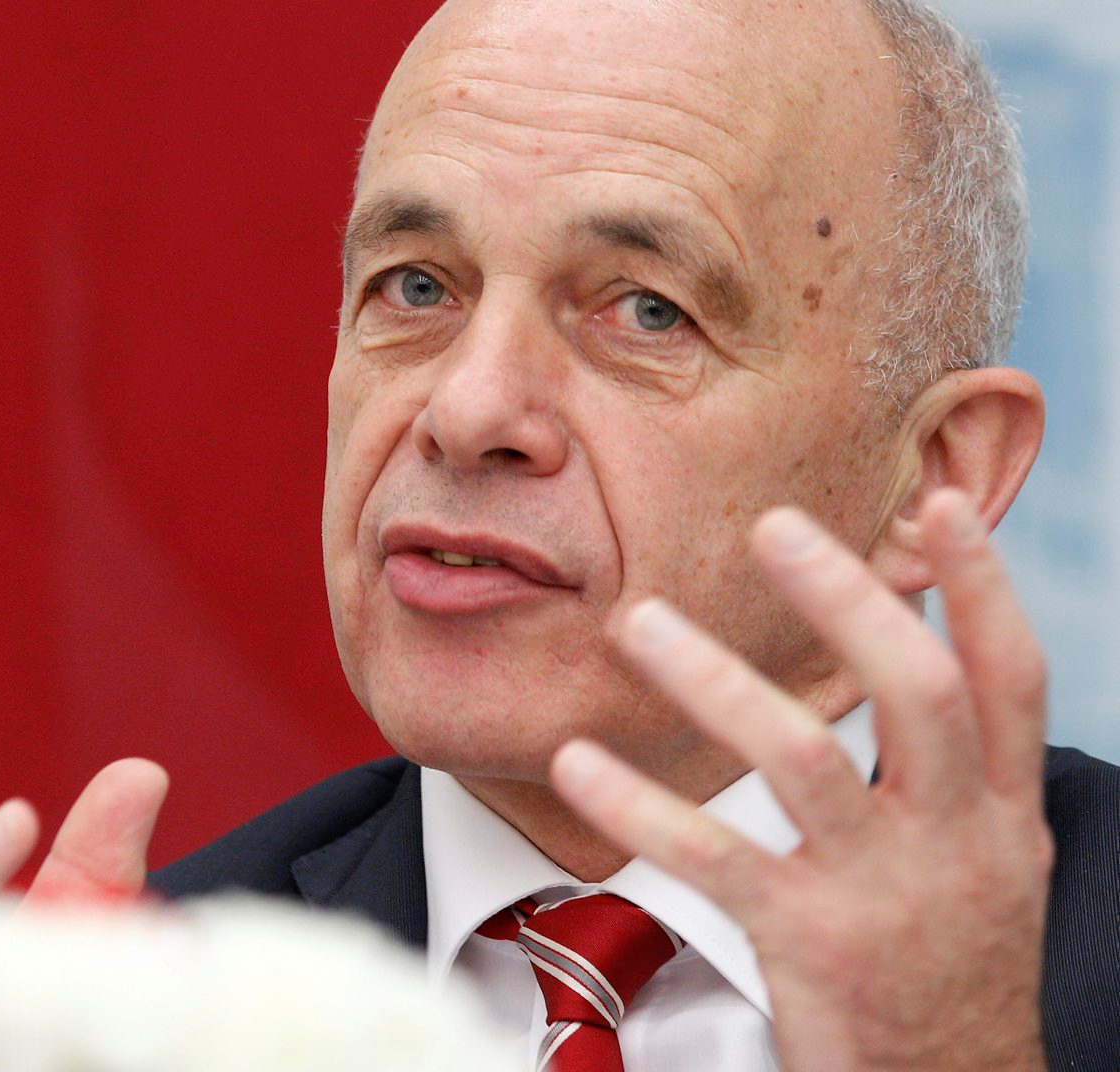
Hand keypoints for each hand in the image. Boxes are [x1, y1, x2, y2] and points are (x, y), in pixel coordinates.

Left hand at [551, 489, 1051, 1071]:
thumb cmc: (951, 970)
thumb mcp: (986, 865)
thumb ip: (951, 768)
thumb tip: (914, 644)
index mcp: (1001, 814)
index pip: (1009, 679)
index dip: (984, 587)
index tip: (943, 502)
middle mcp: (956, 842)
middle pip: (916, 691)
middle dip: (848, 600)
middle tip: (772, 526)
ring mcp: (884, 894)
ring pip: (802, 757)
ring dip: (713, 680)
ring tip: (638, 622)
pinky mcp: (811, 946)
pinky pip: (714, 858)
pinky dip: (640, 806)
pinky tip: (577, 763)